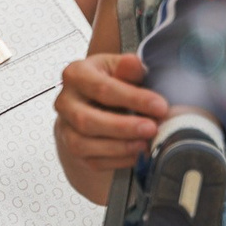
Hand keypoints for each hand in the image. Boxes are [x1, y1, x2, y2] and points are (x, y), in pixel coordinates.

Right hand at [53, 50, 166, 180]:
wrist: (92, 104)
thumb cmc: (109, 82)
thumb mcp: (119, 68)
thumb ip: (127, 66)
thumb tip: (133, 64)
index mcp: (75, 75)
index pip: (102, 88)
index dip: (133, 98)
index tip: (160, 106)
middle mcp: (65, 102)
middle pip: (87, 120)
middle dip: (123, 127)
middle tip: (152, 128)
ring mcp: (65, 128)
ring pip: (84, 144)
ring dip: (119, 147)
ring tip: (146, 144)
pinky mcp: (72, 149)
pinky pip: (92, 161)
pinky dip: (118, 160)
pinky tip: (137, 155)